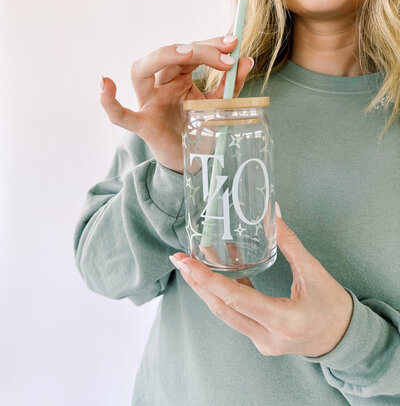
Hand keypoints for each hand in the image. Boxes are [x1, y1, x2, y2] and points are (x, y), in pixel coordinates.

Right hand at [99, 36, 253, 173]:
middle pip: (169, 56)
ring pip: (141, 71)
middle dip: (198, 50)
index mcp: (179, 77)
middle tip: (225, 53)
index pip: (190, 52)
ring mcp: (149, 103)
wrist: (193, 163)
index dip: (210, 45)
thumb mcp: (219, 105)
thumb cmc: (201, 130)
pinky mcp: (143, 125)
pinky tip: (106, 83)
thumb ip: (231, 85)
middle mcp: (161, 85)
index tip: (233, 44)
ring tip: (187, 53)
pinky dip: (109, 101)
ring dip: (160, 57)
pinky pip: (120, 115)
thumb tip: (246, 60)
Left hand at [170, 207, 352, 356]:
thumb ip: (289, 243)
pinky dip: (224, 293)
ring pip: (225, 313)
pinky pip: (235, 315)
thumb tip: (272, 214)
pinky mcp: (259, 338)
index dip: (207, 279)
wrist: (345, 339)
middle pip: (222, 308)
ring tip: (191, 263)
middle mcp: (267, 336)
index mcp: (283, 320)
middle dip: (197, 282)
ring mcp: (262, 341)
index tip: (186, 263)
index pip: (236, 299)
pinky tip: (218, 271)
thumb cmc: (333, 307)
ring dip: (206, 288)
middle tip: (178, 258)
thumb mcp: (314, 272)